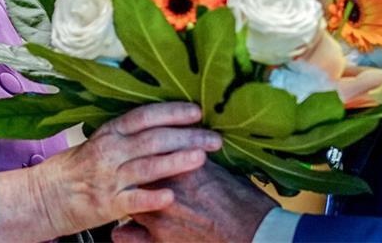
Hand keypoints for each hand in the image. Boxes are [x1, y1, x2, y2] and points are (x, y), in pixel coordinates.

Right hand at [0, 102, 219, 240]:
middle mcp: (110, 151)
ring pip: (148, 166)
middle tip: (215, 138)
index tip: (197, 111)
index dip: (171, 112)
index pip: (144, 116)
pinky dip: (152, 198)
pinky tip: (170, 197)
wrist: (45, 197)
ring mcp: (109, 178)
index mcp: (109, 133)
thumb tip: (165, 122)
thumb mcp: (101, 142)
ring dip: (176, 161)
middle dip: (187, 136)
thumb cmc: (77, 168)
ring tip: (201, 158)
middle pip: (153, 139)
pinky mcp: (107, 205)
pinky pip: (133, 200)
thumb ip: (129, 134)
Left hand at [112, 159, 276, 242]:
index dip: (148, 151)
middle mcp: (165, 187)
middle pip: (134, 171)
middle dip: (134, 172)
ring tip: (132, 198)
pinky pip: (125, 235)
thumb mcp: (223, 170)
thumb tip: (189, 149)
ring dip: (130, 198)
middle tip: (138, 175)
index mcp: (183, 164)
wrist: (257, 235)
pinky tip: (127, 229)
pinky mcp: (159, 242)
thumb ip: (197, 160)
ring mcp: (159, 216)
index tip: (148, 151)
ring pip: (127, 199)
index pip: (149, 148)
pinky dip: (124, 232)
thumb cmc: (247, 203)